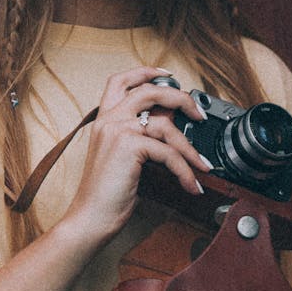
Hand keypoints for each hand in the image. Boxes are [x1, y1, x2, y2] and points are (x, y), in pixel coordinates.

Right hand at [64, 66, 210, 246]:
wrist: (90, 218)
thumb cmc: (105, 194)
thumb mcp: (122, 158)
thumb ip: (139, 137)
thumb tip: (171, 127)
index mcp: (104, 119)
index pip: (121, 81)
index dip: (145, 72)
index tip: (167, 75)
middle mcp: (109, 119)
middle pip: (150, 91)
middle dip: (180, 98)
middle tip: (198, 113)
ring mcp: (118, 130)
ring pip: (166, 125)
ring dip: (189, 147)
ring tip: (201, 165)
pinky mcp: (129, 146)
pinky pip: (168, 152)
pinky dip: (185, 170)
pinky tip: (190, 184)